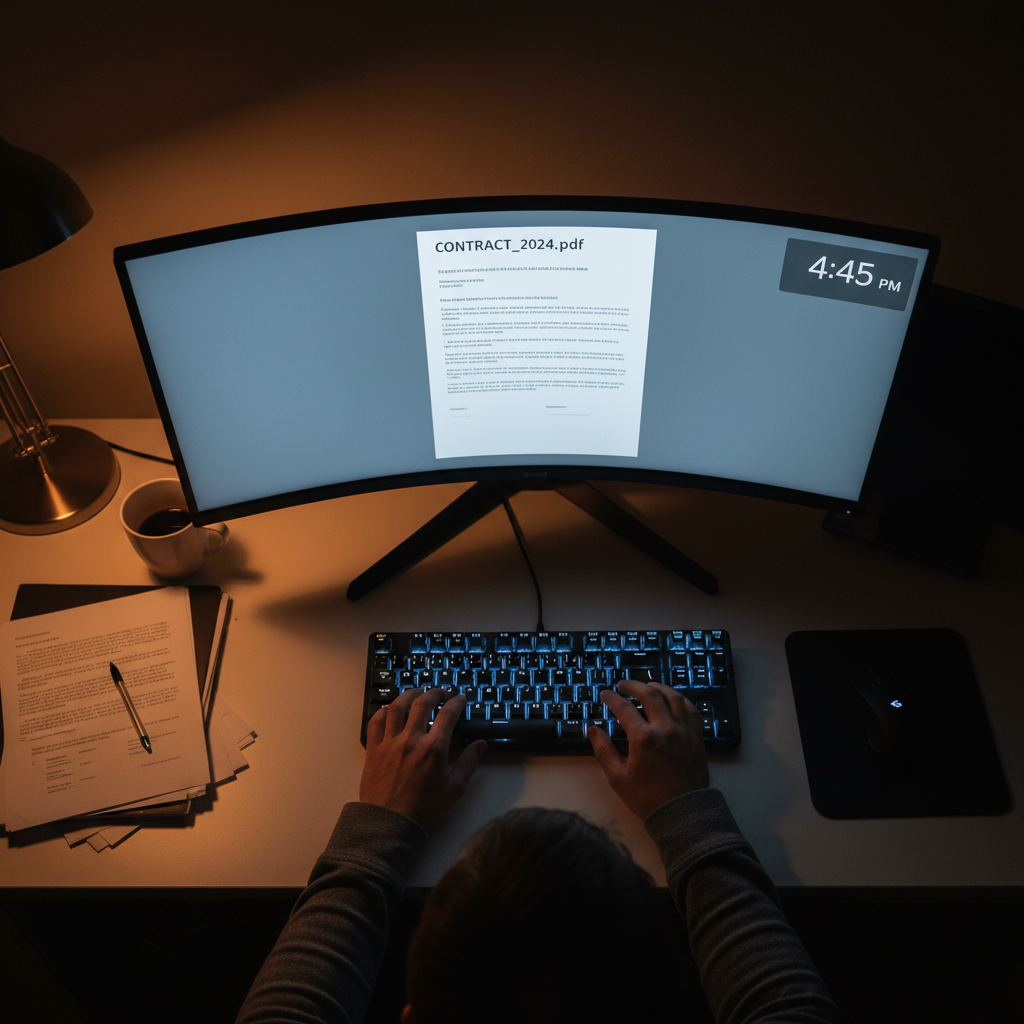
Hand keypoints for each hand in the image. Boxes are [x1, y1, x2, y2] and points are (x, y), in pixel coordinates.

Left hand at [360, 688, 485, 831]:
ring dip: (409, 694)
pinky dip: (385, 710)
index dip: (456, 702)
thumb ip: (469, 763)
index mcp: (434, 749)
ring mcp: (390, 743)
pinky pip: (377, 721)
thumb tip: (481, 745)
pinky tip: (392, 710)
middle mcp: (411, 740)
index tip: (460, 698)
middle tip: (441, 692)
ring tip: (417, 692)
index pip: (448, 714)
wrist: (390, 824)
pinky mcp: (374, 749)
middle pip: (423, 703)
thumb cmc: (424, 809)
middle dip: (435, 692)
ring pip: (398, 706)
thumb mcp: (454, 788)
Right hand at [588, 679, 708, 819]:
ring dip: (658, 687)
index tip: (605, 694)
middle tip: (622, 684)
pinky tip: (673, 699)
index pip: (624, 708)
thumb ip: (604, 751)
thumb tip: (593, 730)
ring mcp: (684, 731)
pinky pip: (691, 710)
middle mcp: (665, 729)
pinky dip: (681, 700)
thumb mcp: (617, 778)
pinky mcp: (696, 737)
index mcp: (644, 738)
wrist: (682, 813)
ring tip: (648, 685)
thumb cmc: (648, 798)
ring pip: (673, 697)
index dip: (612, 698)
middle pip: (650, 694)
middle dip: (633, 685)